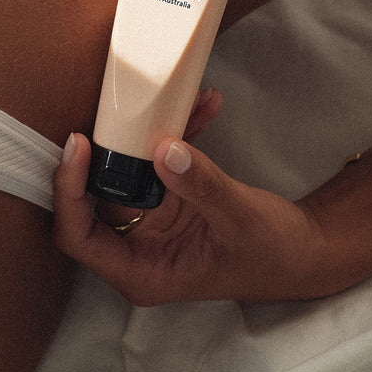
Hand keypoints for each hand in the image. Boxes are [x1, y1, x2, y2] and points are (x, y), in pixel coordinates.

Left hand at [53, 132, 327, 305]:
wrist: (302, 250)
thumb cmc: (272, 254)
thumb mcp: (239, 219)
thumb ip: (202, 186)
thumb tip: (165, 151)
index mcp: (142, 270)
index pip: (79, 236)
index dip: (69, 191)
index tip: (79, 146)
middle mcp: (140, 246)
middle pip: (98, 195)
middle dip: (113, 147)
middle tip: (124, 108)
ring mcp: (155, 220)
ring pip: (132, 170)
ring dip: (154, 132)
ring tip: (184, 101)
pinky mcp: (172, 198)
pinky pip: (163, 161)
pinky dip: (181, 134)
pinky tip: (204, 107)